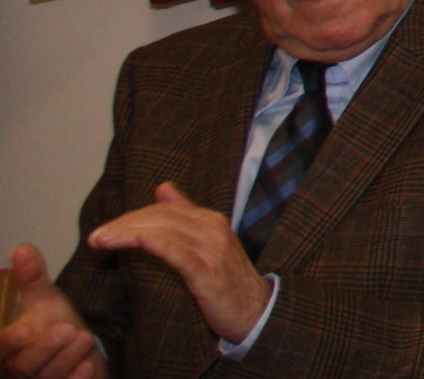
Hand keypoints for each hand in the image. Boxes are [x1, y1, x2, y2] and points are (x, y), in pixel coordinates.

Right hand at [0, 244, 107, 378]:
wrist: (80, 349)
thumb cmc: (55, 325)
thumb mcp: (44, 299)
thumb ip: (32, 277)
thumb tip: (22, 248)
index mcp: (9, 347)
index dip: (7, 342)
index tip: (25, 329)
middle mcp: (19, 368)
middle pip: (23, 365)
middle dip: (45, 347)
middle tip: (67, 328)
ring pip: (47, 376)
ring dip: (66, 357)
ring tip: (84, 336)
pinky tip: (88, 365)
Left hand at [86, 183, 268, 342]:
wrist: (256, 309)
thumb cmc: (227, 279)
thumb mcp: (208, 242)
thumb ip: (186, 215)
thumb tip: (163, 187)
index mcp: (209, 219)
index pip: (163, 210)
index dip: (131, 217)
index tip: (104, 231)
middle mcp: (211, 228)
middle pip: (160, 217)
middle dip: (123, 225)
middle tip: (95, 237)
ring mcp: (211, 249)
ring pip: (164, 231)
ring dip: (128, 234)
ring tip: (100, 242)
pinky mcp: (208, 272)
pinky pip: (178, 252)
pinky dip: (155, 243)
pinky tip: (136, 243)